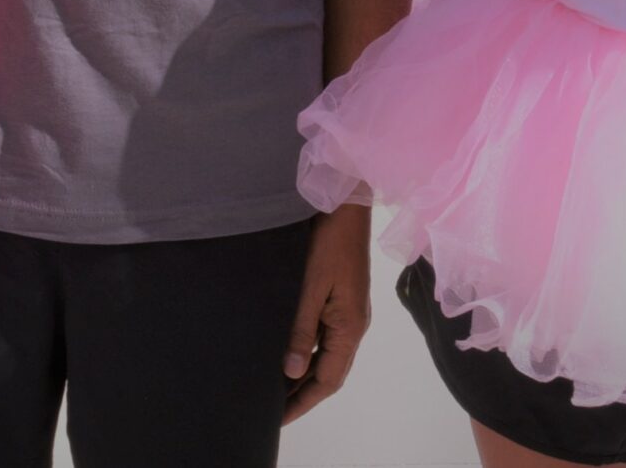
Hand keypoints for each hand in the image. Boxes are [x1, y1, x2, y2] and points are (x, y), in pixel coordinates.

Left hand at [282, 203, 371, 422]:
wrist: (345, 206)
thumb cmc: (328, 242)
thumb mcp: (309, 286)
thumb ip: (300, 329)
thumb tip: (290, 370)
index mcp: (349, 328)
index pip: (327, 379)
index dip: (304, 401)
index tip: (279, 418)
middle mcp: (353, 326)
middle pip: (328, 372)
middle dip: (302, 394)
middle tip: (272, 412)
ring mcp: (348, 313)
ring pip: (326, 356)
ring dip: (303, 375)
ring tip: (274, 390)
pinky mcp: (340, 300)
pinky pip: (324, 338)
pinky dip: (306, 352)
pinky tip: (287, 354)